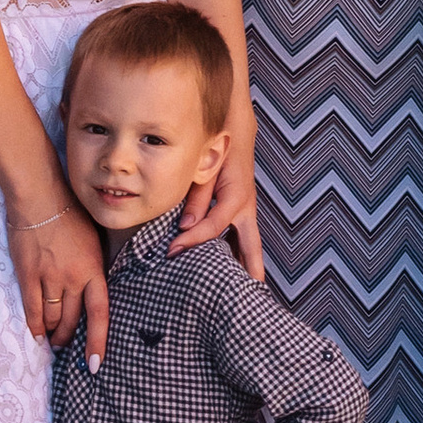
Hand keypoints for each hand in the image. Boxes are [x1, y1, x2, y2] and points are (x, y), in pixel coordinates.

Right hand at [9, 201, 109, 364]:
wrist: (40, 196)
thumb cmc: (69, 212)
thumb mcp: (93, 238)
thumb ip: (93, 265)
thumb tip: (94, 288)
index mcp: (93, 268)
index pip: (99, 313)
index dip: (97, 342)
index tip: (94, 365)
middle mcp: (73, 277)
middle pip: (72, 320)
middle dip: (69, 337)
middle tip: (65, 344)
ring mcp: (49, 277)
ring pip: (52, 318)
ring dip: (52, 332)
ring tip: (51, 338)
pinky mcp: (28, 275)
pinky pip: (32, 309)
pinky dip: (35, 325)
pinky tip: (37, 334)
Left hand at [176, 113, 266, 285]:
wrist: (233, 121)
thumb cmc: (217, 142)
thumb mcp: (205, 166)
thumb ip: (197, 196)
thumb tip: (186, 226)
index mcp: (237, 194)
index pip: (214, 225)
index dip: (193, 239)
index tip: (172, 250)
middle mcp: (245, 204)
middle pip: (250, 246)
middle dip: (247, 272)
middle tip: (244, 301)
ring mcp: (245, 206)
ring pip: (248, 243)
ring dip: (244, 265)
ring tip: (241, 293)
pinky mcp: (240, 204)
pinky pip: (241, 234)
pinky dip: (237, 251)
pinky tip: (229, 266)